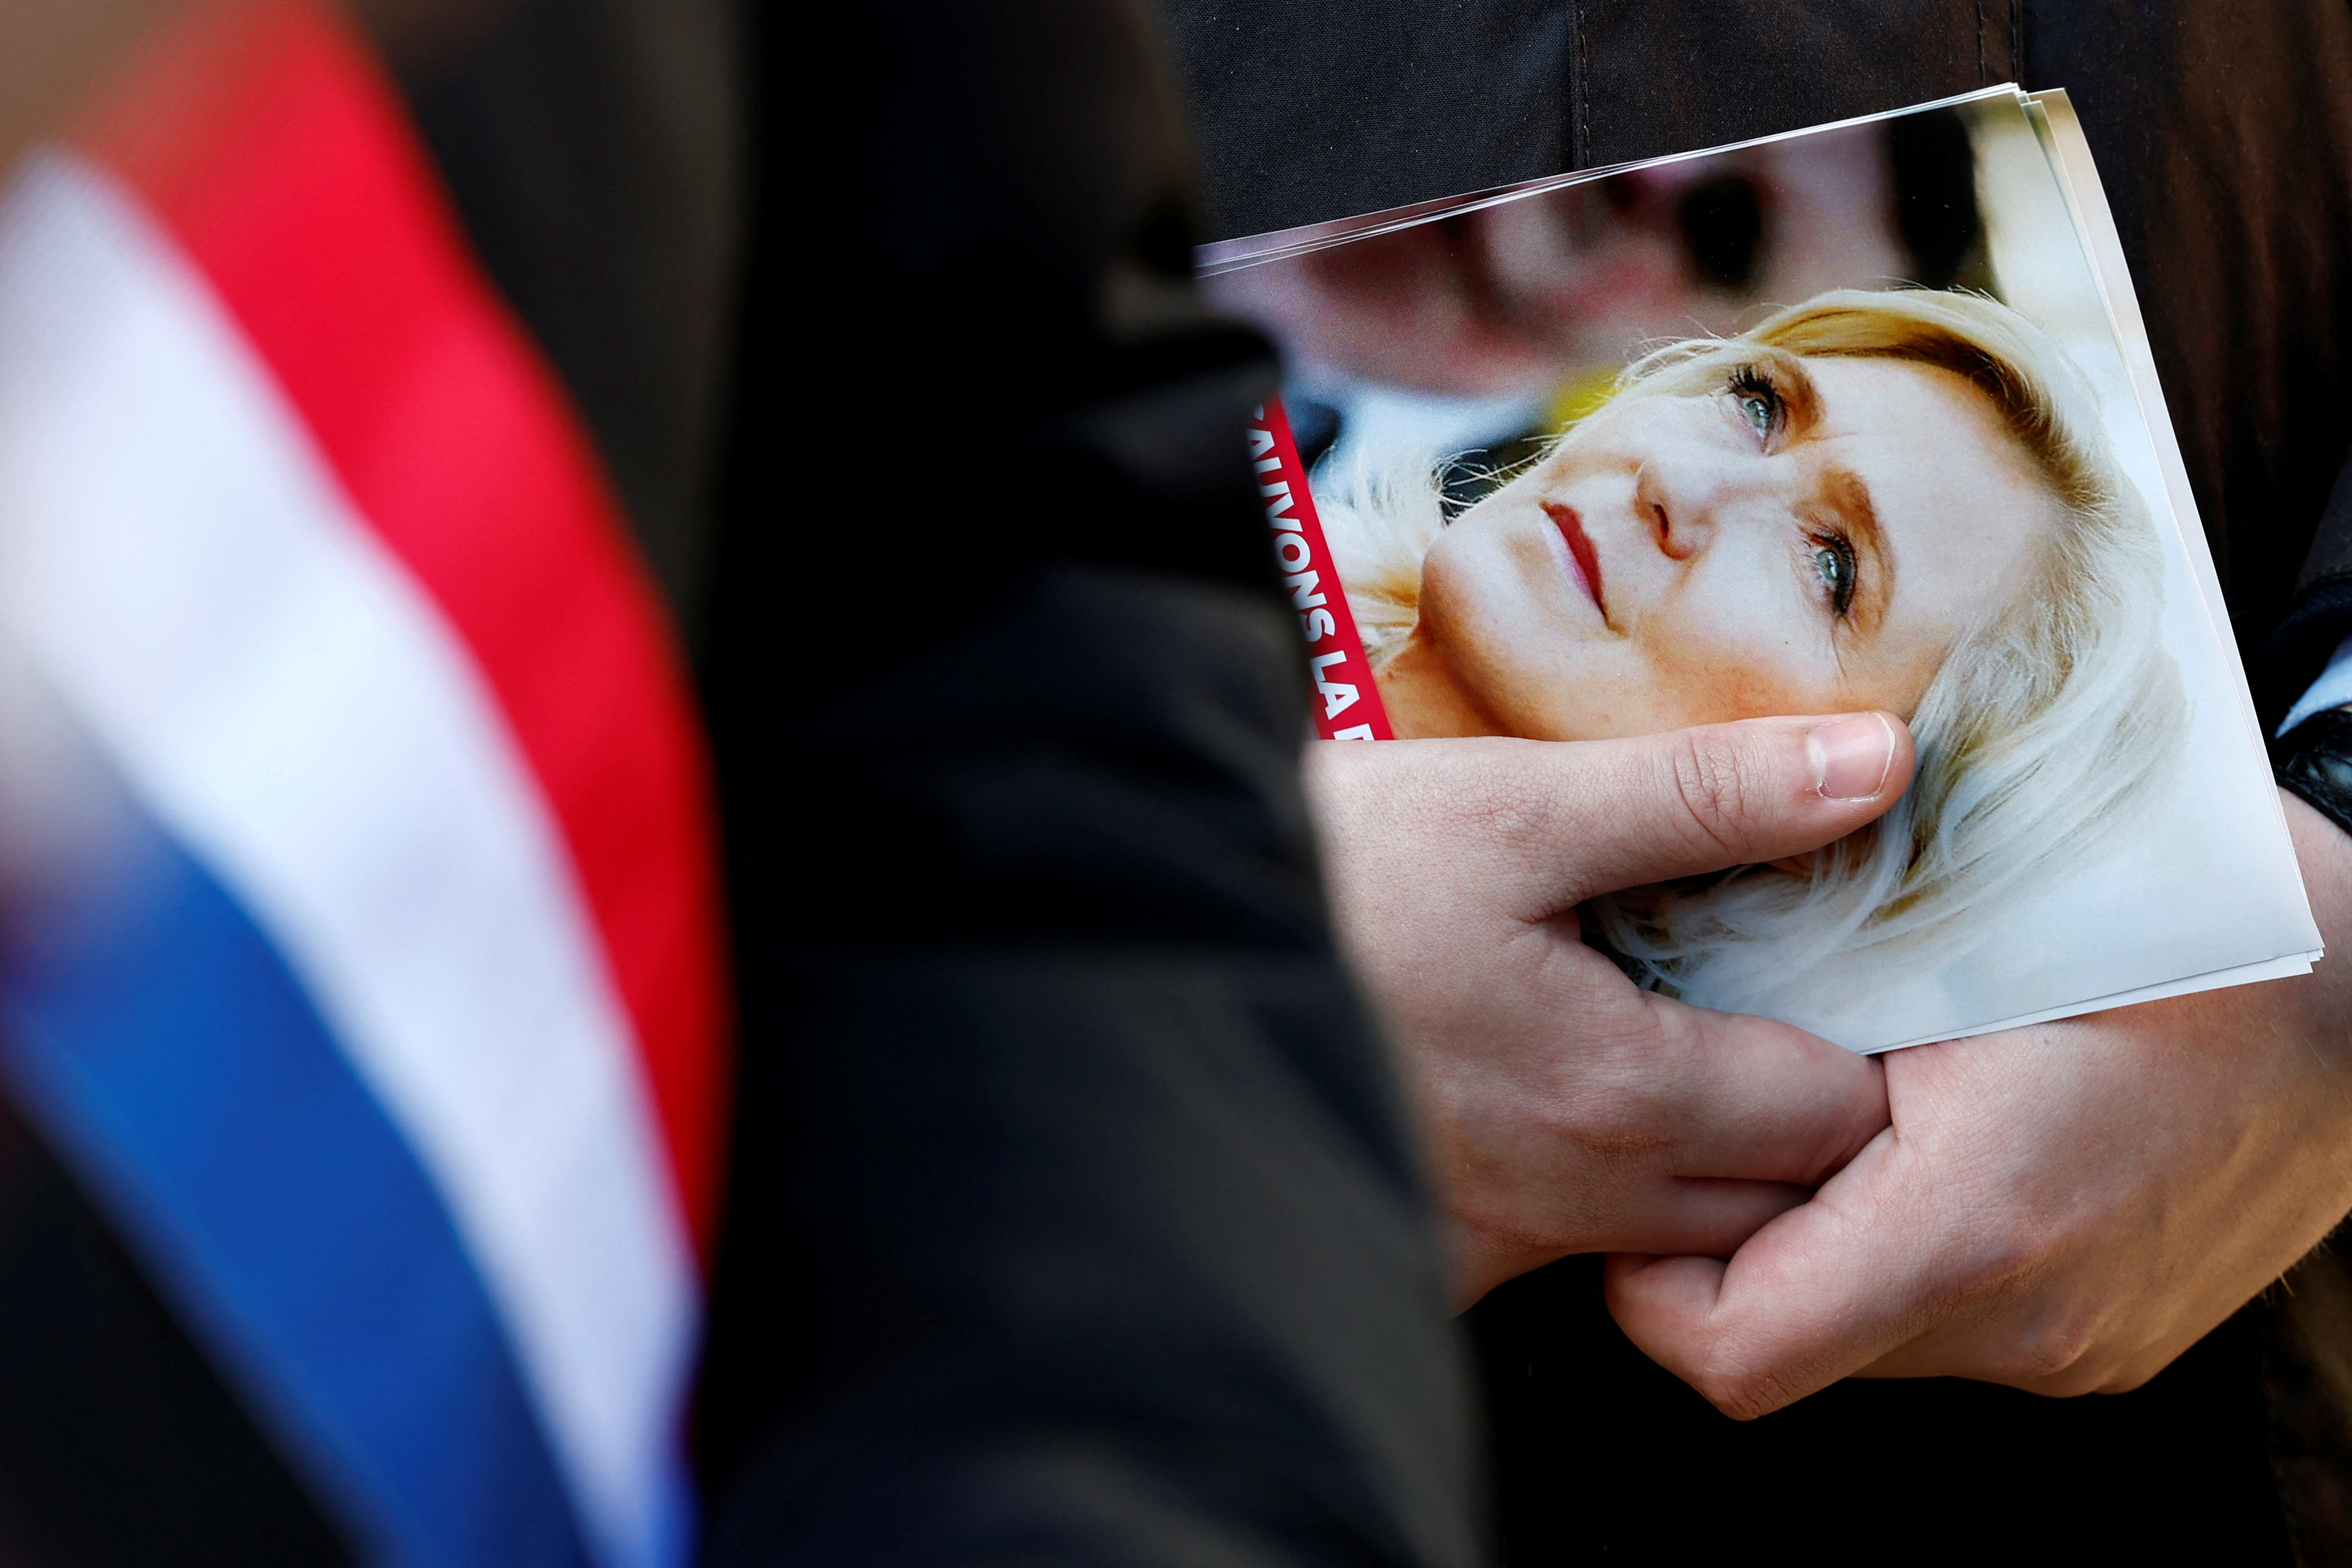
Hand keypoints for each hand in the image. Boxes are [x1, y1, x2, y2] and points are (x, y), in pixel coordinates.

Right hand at [1304, 713, 1915, 1306]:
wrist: (1135, 956)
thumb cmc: (1323, 885)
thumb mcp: (1509, 809)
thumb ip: (1704, 797)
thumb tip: (1877, 766)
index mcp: (1625, 1092)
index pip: (1841, 1115)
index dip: (1876, 1044)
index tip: (1854, 976)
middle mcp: (1576, 1201)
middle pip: (1777, 1200)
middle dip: (1813, 1120)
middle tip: (1784, 1007)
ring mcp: (1493, 1246)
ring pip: (1673, 1241)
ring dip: (1707, 1166)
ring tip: (1676, 1043)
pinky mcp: (1422, 1258)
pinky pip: (1560, 1260)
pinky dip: (1592, 1200)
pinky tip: (1550, 1106)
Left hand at [1606, 792, 2351, 1416]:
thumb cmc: (2163, 926)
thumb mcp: (1961, 938)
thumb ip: (1805, 999)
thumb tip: (1668, 1022)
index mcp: (1973, 1219)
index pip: (1730, 1348)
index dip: (1649, 1281)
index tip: (1648, 1180)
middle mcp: (2022, 1317)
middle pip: (1784, 1342)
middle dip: (1723, 1249)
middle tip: (1715, 1127)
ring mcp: (2071, 1344)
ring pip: (1859, 1331)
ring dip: (1814, 1242)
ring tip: (1824, 1117)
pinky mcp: (2102, 1341)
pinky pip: (1945, 1320)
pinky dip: (1898, 1246)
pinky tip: (1918, 1142)